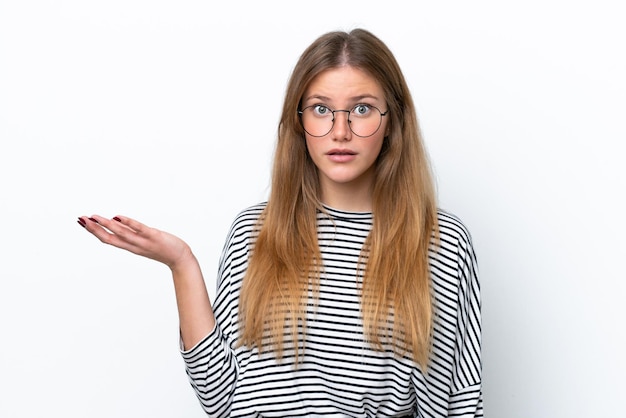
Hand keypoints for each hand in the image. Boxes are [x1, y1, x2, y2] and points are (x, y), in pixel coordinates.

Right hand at [77, 215, 192, 271]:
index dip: (93, 231)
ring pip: (121, 234)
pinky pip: (139, 229)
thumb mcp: (143, 242)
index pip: (108, 239)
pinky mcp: (154, 236)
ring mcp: (144, 241)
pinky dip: (128, 223)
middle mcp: (134, 245)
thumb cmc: (162, 249)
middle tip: (80, 219)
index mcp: (130, 247)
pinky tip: (117, 216)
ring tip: (93, 217)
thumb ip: (131, 234)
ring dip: (106, 225)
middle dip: (94, 229)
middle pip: (110, 238)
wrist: (180, 259)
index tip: (81, 222)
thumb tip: (117, 223)